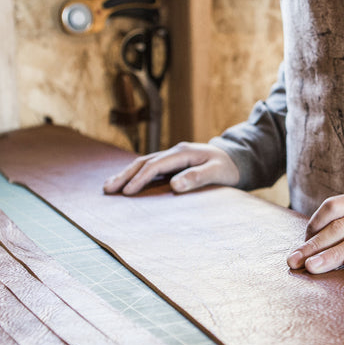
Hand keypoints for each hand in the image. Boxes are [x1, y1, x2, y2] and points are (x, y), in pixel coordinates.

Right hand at [103, 142, 239, 194]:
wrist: (236, 159)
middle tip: (107, 189)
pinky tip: (125, 183)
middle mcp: (174, 151)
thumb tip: (174, 186)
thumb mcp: (217, 172)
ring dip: (126, 174)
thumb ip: (197, 177)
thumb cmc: (228, 167)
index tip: (127, 193)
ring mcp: (172, 156)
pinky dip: (135, 175)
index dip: (140, 179)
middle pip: (144, 162)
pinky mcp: (172, 163)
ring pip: (143, 163)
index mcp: (183, 152)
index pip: (155, 166)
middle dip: (124, 175)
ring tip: (109, 186)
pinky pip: (149, 168)